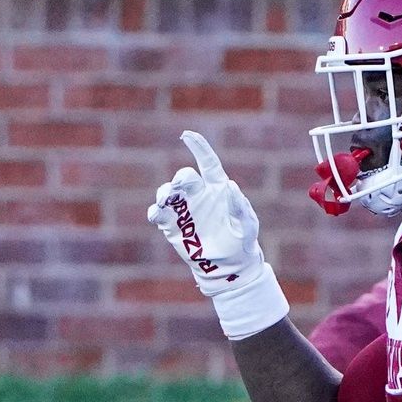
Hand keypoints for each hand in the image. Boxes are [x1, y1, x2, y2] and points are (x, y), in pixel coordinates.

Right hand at [147, 131, 264, 295]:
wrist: (229, 267)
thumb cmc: (243, 243)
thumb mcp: (248, 225)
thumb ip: (239, 206)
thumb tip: (230, 186)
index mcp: (219, 189)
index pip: (208, 163)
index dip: (198, 147)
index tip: (187, 135)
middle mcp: (199, 195)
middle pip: (184, 176)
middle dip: (180, 178)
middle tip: (180, 187)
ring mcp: (184, 210)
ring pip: (167, 192)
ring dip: (163, 193)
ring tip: (165, 202)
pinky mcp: (172, 226)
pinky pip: (157, 214)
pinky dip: (154, 212)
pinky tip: (157, 214)